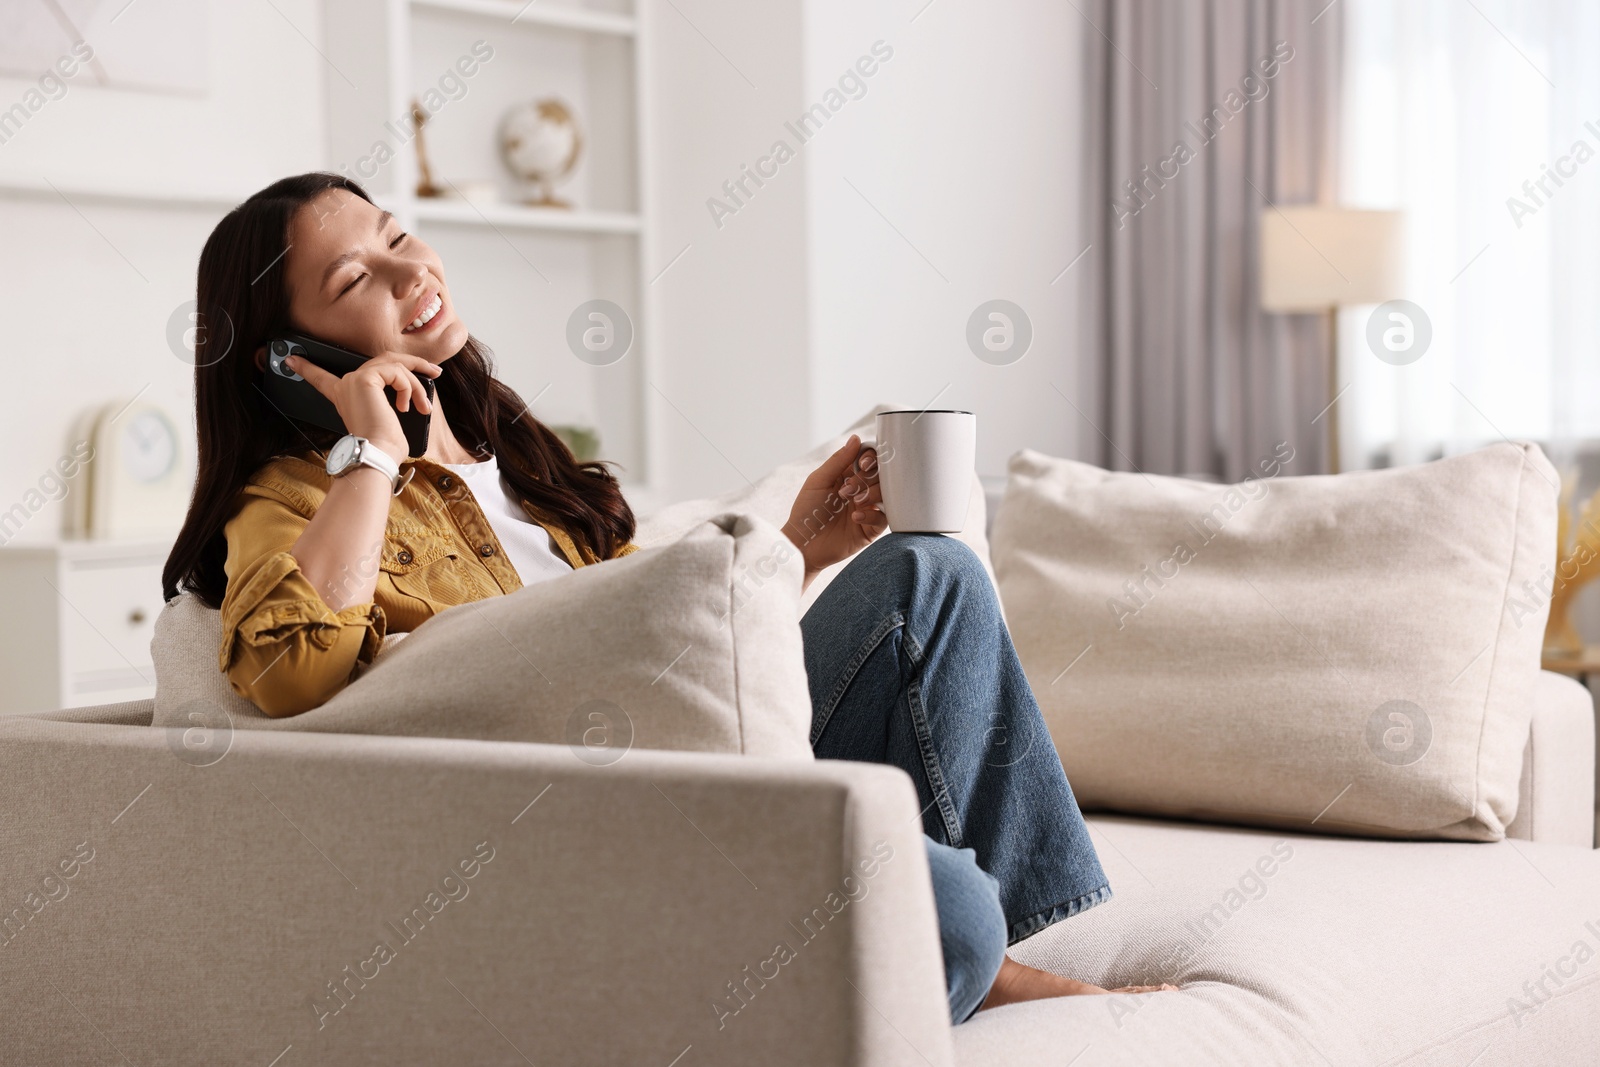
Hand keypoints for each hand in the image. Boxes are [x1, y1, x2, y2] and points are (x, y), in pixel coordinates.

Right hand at [282, 350, 440, 462]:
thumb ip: (389, 400)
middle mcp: (346, 385)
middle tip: (433, 371)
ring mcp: (354, 380)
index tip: (291, 360)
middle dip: (411, 364)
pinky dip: (410, 388)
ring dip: (416, 384)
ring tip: (423, 406)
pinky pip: (396, 371)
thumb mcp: (386, 420)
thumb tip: (411, 395)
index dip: (307, 368)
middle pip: (382, 361)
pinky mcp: (365, 379)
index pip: (323, 378)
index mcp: (345, 396)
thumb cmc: (383, 446)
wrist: (378, 454)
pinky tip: (408, 405)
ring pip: (395, 364)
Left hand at [781, 434, 886, 578]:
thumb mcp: (818, 481)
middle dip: (867, 479)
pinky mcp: (870, 529)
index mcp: (850, 475)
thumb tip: (856, 438)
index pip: (871, 459)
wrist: (802, 543)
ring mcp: (868, 509)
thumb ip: (838, 461)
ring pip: (886, 495)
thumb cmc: (807, 511)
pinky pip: (883, 519)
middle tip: (848, 489)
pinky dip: (871, 516)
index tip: (863, 464)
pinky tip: (855, 518)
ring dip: (871, 495)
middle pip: (882, 475)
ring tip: (853, 502)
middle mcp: (862, 490)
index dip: (872, 458)